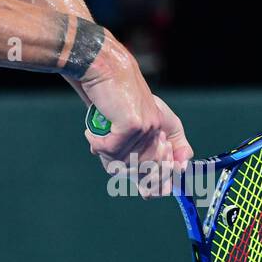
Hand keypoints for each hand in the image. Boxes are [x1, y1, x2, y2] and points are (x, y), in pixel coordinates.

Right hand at [79, 38, 192, 197]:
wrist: (102, 67)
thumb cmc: (111, 95)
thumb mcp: (127, 124)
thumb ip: (138, 152)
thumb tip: (149, 194)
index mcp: (165, 128)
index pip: (171, 169)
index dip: (158, 185)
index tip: (147, 192)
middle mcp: (160, 129)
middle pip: (145, 171)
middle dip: (121, 166)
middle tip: (104, 152)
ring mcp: (149, 127)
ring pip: (125, 162)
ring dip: (105, 153)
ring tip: (96, 137)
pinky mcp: (133, 125)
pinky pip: (111, 151)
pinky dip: (97, 143)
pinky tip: (91, 131)